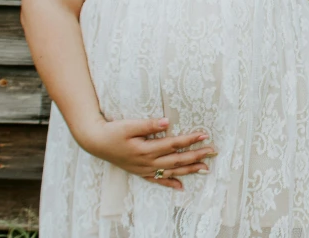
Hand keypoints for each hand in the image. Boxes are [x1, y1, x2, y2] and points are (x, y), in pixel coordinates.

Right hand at [77, 117, 215, 190]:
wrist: (95, 142)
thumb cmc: (112, 131)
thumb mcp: (129, 125)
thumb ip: (148, 125)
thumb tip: (167, 122)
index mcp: (145, 150)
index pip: (173, 144)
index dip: (190, 140)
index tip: (204, 135)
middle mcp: (147, 162)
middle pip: (177, 160)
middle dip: (196, 156)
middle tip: (213, 151)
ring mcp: (144, 169)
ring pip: (171, 171)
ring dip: (189, 170)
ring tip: (206, 168)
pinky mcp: (140, 172)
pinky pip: (158, 180)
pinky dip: (170, 183)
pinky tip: (181, 186)